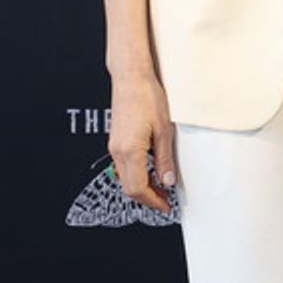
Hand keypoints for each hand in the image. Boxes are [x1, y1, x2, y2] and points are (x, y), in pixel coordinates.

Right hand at [108, 69, 177, 214]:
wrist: (130, 77)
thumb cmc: (147, 97)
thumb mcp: (163, 130)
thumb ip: (164, 159)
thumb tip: (168, 180)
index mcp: (130, 151)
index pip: (138, 189)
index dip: (153, 201)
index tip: (166, 205)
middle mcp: (117, 151)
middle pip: (129, 187)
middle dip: (148, 197)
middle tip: (166, 198)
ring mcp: (114, 146)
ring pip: (125, 177)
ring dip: (142, 186)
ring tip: (162, 185)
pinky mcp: (115, 140)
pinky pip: (123, 165)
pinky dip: (137, 173)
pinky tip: (151, 169)